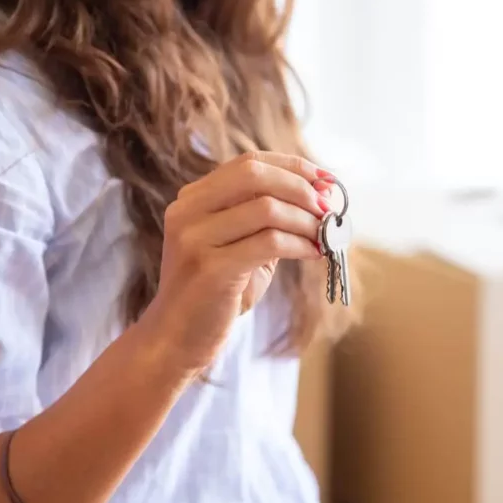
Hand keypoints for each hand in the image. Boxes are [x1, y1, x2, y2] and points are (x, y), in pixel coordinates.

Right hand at [138, 151, 329, 371]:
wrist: (174, 339)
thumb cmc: (214, 296)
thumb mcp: (238, 248)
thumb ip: (265, 221)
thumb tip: (319, 201)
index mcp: (192, 200)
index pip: (248, 163)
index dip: (293, 167)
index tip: (326, 181)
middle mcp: (187, 212)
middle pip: (255, 175)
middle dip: (300, 188)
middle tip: (327, 209)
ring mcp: (194, 239)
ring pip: (267, 208)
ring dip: (306, 221)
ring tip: (324, 237)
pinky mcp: (210, 269)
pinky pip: (269, 243)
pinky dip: (300, 245)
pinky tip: (314, 254)